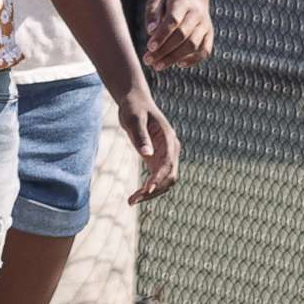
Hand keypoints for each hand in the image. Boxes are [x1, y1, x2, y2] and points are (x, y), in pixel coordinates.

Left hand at [114, 85, 181, 204]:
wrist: (136, 102)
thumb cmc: (134, 107)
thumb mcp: (133, 118)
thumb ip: (140, 135)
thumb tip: (146, 155)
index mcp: (168, 138)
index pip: (168, 163)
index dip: (159, 177)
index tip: (148, 188)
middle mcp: (171, 149)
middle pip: (170, 176)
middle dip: (154, 190)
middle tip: (134, 200)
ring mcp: (166, 156)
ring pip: (165, 181)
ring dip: (151, 193)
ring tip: (132, 201)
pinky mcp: (158, 160)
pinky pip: (157, 179)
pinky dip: (149, 189)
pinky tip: (135, 197)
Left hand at [145, 0, 214, 69]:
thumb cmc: (168, 1)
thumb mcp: (156, 0)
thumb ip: (152, 14)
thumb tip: (150, 31)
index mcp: (182, 3)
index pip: (173, 21)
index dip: (162, 35)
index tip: (149, 47)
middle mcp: (196, 14)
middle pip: (183, 35)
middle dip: (164, 50)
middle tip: (148, 60)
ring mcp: (205, 25)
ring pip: (193, 45)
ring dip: (174, 58)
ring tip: (157, 65)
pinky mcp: (210, 35)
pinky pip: (205, 51)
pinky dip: (193, 60)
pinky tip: (178, 64)